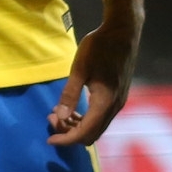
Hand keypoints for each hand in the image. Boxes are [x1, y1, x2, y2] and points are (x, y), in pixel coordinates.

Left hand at [47, 0, 143, 145]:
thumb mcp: (80, 69)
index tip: (49, 139)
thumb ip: (70, 94)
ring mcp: (119, 102)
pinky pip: (102, 117)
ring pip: (97, 126)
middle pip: (91, 134)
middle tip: (51, 119)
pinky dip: (86, 118)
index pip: (83, 133)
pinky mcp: (119, 95)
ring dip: (77, 125)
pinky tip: (73, 107)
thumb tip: (59, 117)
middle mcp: (115, 107)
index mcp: (104, 102)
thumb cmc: (99, 46)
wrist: (123, 32)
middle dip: (69, 132)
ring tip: (58, 112)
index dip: (65, 139)